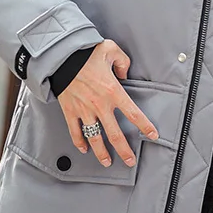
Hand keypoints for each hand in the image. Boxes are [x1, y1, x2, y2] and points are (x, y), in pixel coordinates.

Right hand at [57, 39, 158, 167]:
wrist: (59, 56)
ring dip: (101, 153)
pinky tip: (84, 149)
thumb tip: (125, 73)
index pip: (133, 113)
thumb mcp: (111, 50)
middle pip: (115, 134)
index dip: (145, 126)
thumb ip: (123, 62)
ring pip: (94, 138)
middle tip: (130, 161)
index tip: (153, 135)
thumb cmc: (85, 52)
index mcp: (113, 91)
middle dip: (124, 150)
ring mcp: (84, 110)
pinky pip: (75, 131)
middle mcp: (100, 105)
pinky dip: (79, 142)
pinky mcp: (70, 111)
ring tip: (107, 162)